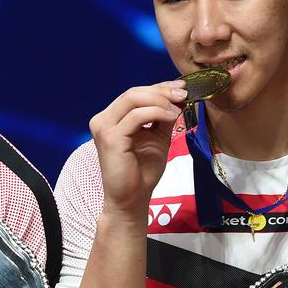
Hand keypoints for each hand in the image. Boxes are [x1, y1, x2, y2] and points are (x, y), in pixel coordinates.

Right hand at [88, 81, 186, 217]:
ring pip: (133, 99)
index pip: (135, 94)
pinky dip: (157, 112)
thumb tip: (178, 97)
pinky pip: (137, 116)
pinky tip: (172, 117)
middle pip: (133, 93)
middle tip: (184, 94)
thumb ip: (163, 116)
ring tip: (179, 107)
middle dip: (161, 91)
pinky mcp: (110, 138)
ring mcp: (104, 127)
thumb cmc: (142, 172)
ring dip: (160, 100)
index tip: (182, 88)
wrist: (132, 199)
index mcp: (111, 118)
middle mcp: (103, 119)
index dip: (159, 88)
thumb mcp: (157, 137)